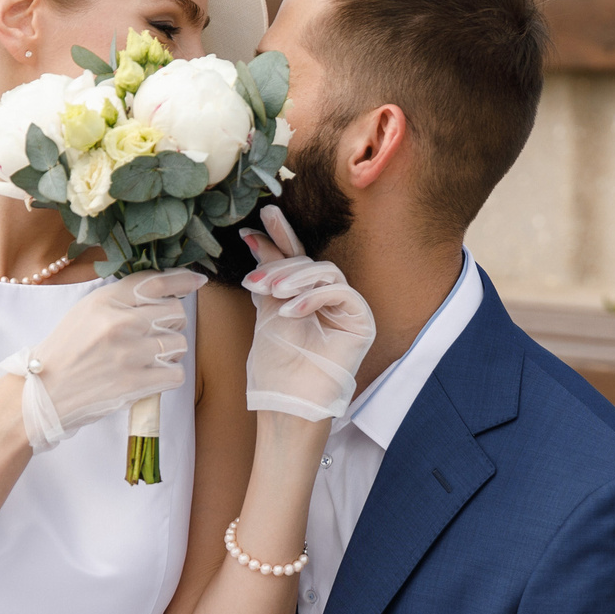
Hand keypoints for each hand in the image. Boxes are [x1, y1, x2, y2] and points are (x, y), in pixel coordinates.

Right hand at [0, 269, 205, 452]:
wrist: (43, 394)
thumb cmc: (65, 353)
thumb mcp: (85, 312)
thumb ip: (120, 300)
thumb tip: (163, 292)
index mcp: (106, 300)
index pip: (156, 283)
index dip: (182, 281)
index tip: (196, 282)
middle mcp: (120, 322)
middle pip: (175, 313)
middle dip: (170, 324)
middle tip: (154, 335)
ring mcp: (130, 353)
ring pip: (179, 343)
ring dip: (169, 352)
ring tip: (148, 358)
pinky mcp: (136, 383)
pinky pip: (176, 373)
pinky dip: (168, 375)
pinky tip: (150, 375)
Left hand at [239, 206, 372, 421]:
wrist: (288, 398)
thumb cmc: (275, 362)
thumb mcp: (265, 308)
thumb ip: (267, 272)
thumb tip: (253, 235)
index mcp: (305, 294)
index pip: (296, 258)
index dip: (281, 236)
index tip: (263, 215)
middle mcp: (328, 298)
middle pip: (309, 263)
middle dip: (280, 265)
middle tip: (256, 278)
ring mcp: (346, 308)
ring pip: (325, 273)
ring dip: (294, 279)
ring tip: (272, 294)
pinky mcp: (361, 320)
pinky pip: (340, 292)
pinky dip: (313, 297)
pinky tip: (291, 311)